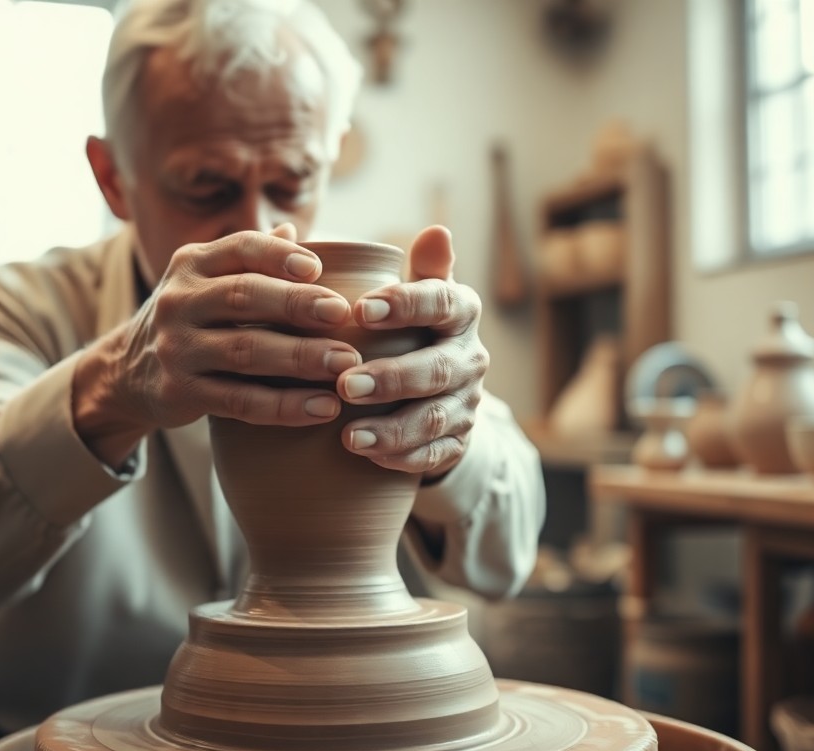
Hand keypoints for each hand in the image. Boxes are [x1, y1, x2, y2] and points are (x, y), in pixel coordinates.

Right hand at [72, 225, 359, 464]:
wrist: (127, 372)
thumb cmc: (191, 318)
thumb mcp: (207, 281)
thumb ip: (249, 260)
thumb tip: (294, 232)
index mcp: (192, 264)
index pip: (239, 247)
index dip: (278, 255)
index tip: (318, 267)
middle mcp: (179, 302)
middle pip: (243, 297)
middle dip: (296, 304)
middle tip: (343, 314)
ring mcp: (176, 349)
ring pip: (244, 352)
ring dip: (300, 358)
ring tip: (346, 363)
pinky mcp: (180, 393)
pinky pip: (240, 402)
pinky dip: (285, 406)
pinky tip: (324, 407)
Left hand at [336, 226, 488, 478]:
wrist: (438, 390)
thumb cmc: (412, 328)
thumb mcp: (418, 293)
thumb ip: (421, 267)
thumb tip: (438, 230)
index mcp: (460, 312)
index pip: (439, 303)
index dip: (404, 306)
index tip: (360, 310)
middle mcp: (470, 357)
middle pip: (435, 369)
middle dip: (391, 379)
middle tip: (344, 384)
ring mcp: (467, 403)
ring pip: (435, 418)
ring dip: (392, 429)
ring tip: (349, 436)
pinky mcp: (458, 442)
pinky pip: (435, 455)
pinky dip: (403, 457)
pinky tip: (368, 457)